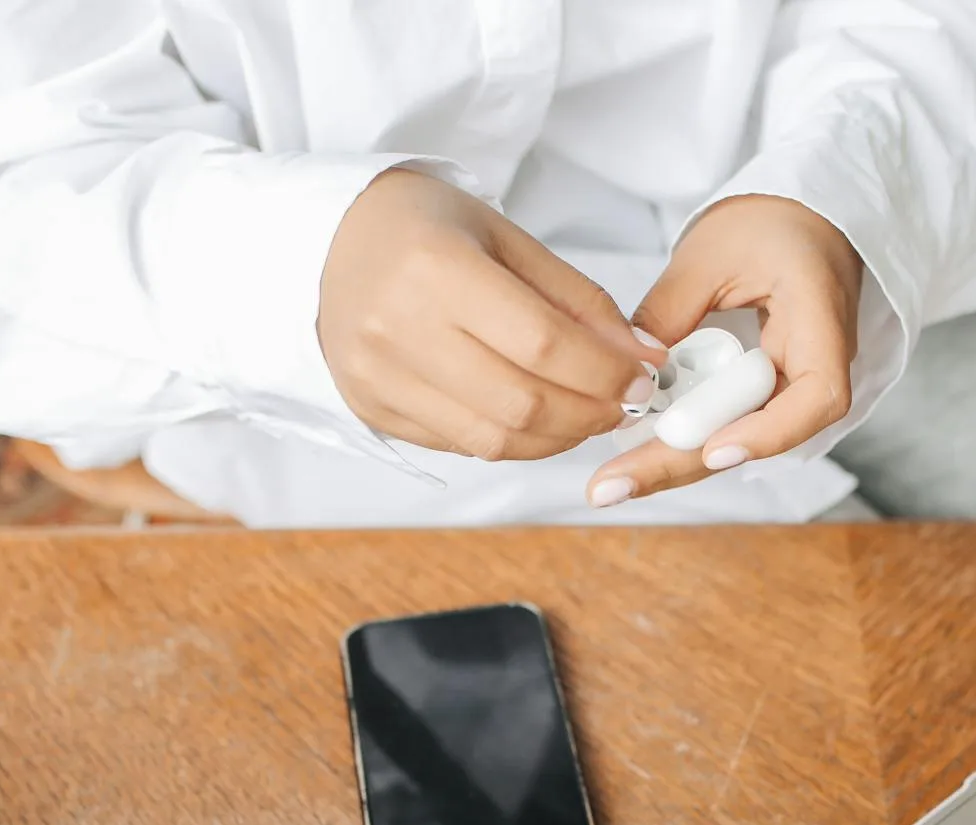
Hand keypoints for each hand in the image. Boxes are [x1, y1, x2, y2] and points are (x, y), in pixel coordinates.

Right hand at [320, 169, 662, 460]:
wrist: (330, 240)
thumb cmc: (426, 228)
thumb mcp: (506, 238)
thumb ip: (576, 299)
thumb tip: (642, 357)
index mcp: (434, 268)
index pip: (542, 343)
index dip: (605, 370)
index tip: (645, 376)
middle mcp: (398, 329)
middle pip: (520, 402)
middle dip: (590, 412)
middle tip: (626, 402)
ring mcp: (378, 377)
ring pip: (492, 440)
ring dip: (558, 439)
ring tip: (588, 415)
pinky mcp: (372, 410)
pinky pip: (461, 446)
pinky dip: (513, 442)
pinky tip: (538, 420)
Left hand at [586, 195, 860, 505]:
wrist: (801, 220)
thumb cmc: (768, 223)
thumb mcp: (711, 251)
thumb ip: (671, 309)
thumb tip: (632, 373)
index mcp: (821, 320)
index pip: (818, 396)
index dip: (768, 432)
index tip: (714, 450)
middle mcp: (815, 366)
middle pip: (761, 436)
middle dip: (684, 463)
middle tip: (613, 486)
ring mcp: (789, 386)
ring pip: (736, 439)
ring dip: (674, 463)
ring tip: (610, 483)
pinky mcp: (762, 392)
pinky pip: (725, 424)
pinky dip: (680, 440)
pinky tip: (631, 457)